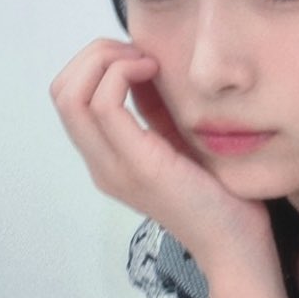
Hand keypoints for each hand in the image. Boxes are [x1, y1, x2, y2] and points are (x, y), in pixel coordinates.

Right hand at [49, 39, 272, 273]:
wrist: (237, 245)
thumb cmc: (220, 195)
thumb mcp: (179, 139)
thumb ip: (155, 109)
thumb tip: (146, 63)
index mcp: (107, 160)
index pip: (69, 98)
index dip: (95, 63)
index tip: (139, 56)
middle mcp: (101, 166)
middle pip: (61, 91)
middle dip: (94, 55)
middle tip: (139, 52)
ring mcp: (114, 168)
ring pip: (72, 94)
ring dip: (106, 60)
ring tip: (146, 60)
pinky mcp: (140, 166)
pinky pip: (105, 105)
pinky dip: (122, 73)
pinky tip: (154, 70)